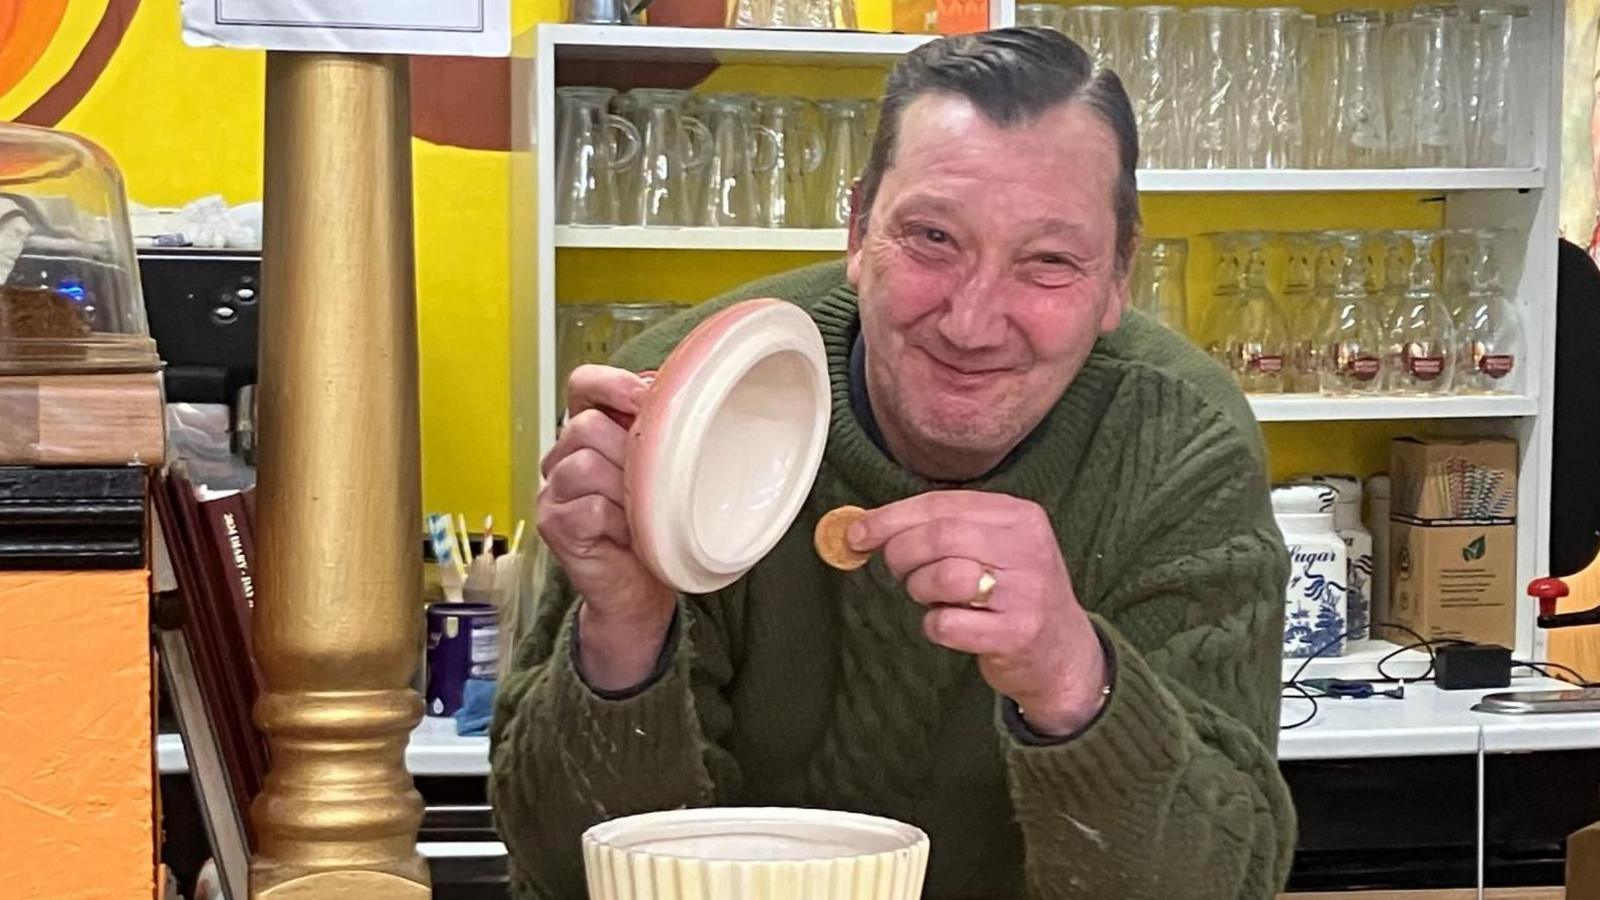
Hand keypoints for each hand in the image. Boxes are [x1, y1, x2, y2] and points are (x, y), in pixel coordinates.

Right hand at [538, 364, 675, 689]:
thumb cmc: (654, 528)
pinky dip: (619, 522)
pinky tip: (630, 535)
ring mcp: (553, 492)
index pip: (584, 385)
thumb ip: (663, 436)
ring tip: (642, 513)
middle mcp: (562, 457)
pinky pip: (590, 507)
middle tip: (654, 484)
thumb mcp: (663, 473)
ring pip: (585, 464)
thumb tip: (696, 395)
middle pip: (587, 426)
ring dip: (626, 490)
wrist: (639, 591)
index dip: (612, 384)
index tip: (648, 398)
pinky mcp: (555, 525)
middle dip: (630, 451)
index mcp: (588, 433)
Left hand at [851, 491, 1107, 736]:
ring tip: (931, 598)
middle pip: (940, 536)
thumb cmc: (1013, 593)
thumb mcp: (994, 547)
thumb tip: (868, 527)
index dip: (891, 518)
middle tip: (897, 570)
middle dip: (901, 553)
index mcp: (1020, 516)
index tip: (858, 533)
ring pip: (943, 576)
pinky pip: (949, 623)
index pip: (942, 504)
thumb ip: (942, 530)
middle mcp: (1029, 548)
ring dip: (920, 589)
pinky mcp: (1018, 633)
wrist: (1064, 652)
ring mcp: (1027, 592)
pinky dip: (935, 625)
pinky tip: (951, 625)